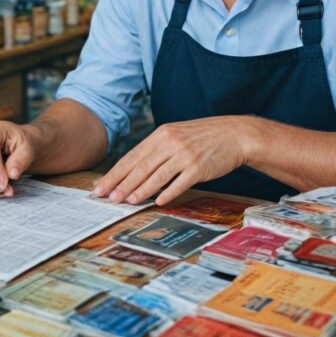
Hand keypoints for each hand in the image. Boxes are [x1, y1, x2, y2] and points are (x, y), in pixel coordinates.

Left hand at [93, 117, 252, 205]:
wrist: (233, 134)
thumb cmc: (202, 137)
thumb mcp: (175, 135)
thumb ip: (157, 149)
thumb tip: (134, 170)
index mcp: (160, 135)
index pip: (132, 156)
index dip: (115, 173)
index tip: (102, 186)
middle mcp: (170, 143)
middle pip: (140, 166)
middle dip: (122, 184)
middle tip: (108, 198)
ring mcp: (184, 155)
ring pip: (157, 175)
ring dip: (140, 190)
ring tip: (127, 201)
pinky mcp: (199, 167)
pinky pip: (180, 182)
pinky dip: (168, 192)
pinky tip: (157, 201)